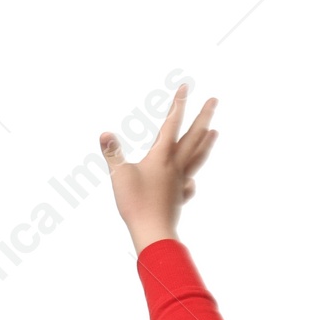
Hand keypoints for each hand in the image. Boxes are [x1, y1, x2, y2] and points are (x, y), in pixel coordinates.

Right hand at [100, 83, 218, 253]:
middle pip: (194, 137)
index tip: (185, 86)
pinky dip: (191, 179)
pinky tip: (191, 181)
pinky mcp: (178, 198)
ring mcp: (180, 182)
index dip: (178, 104)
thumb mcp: (119, 175)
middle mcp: (175, 166)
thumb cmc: (136, 204)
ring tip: (215, 132)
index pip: (172, 124)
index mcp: (162, 156)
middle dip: (204, 116)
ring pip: (197, 158)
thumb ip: (112, 153)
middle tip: (214, 100)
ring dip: (206, 142)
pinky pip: (188, 185)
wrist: (153, 233)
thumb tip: (104, 134)